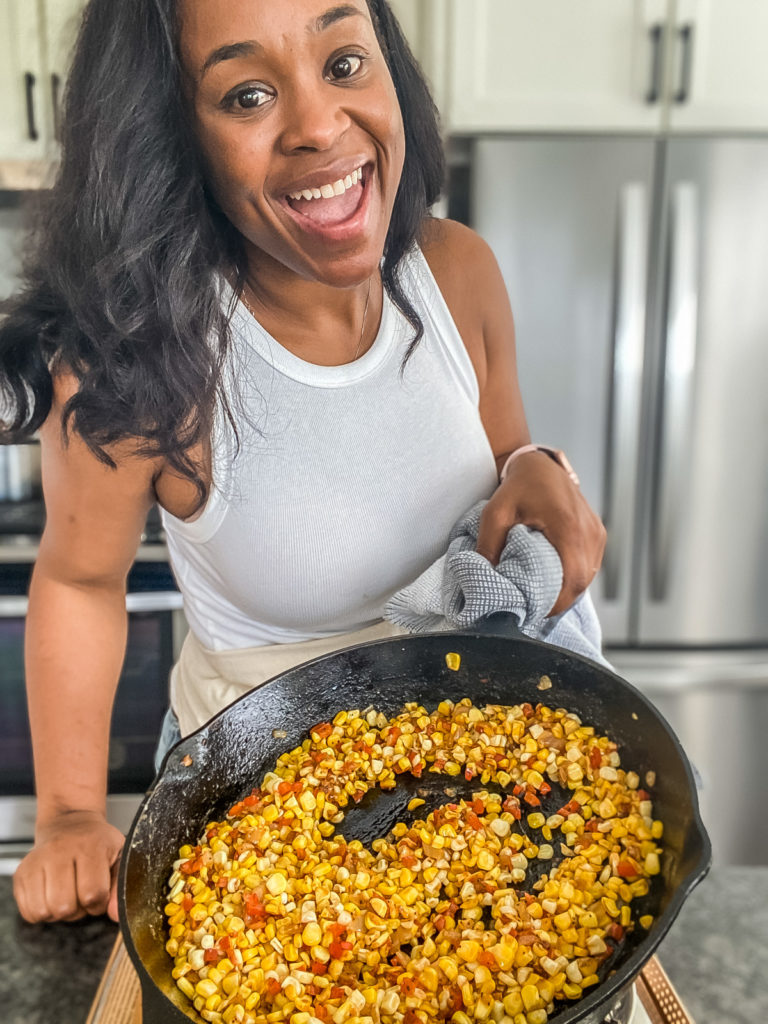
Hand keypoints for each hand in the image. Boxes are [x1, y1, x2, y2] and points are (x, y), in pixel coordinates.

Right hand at [14, 810, 123, 922]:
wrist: (69, 823)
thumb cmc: (97, 843)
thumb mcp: (119, 857)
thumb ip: (119, 887)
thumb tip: (117, 915)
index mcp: (90, 846)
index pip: (92, 894)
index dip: (98, 903)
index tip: (98, 893)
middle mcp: (60, 850)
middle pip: (65, 906)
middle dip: (77, 910)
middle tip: (81, 894)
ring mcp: (37, 861)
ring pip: (44, 911)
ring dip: (58, 912)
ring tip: (67, 894)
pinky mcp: (21, 872)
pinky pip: (28, 912)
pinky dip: (41, 912)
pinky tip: (51, 895)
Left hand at [476, 449, 605, 615]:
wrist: (539, 464)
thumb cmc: (518, 486)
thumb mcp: (494, 515)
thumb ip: (488, 548)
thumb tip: (485, 580)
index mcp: (568, 527)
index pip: (572, 579)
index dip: (556, 603)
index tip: (535, 612)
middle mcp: (589, 532)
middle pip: (581, 583)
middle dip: (558, 600)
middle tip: (533, 609)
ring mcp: (596, 533)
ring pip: (588, 576)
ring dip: (567, 589)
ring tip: (541, 596)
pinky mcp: (597, 533)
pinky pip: (590, 564)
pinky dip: (573, 575)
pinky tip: (553, 579)